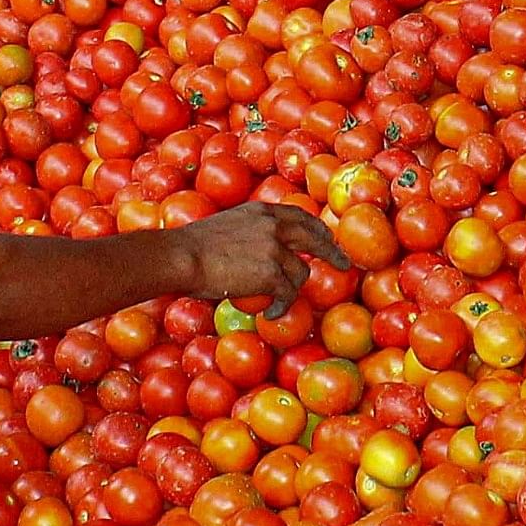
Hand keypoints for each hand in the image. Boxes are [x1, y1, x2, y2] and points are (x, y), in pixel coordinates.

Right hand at [173, 199, 346, 310]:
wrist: (182, 256)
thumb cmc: (191, 246)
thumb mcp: (227, 225)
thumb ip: (249, 232)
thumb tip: (258, 250)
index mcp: (262, 210)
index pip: (299, 215)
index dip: (316, 228)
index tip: (325, 238)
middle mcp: (274, 225)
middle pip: (315, 238)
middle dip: (332, 251)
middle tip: (343, 264)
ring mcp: (275, 248)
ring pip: (301, 272)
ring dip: (293, 290)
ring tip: (278, 302)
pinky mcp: (271, 273)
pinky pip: (286, 294)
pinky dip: (281, 307)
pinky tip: (269, 314)